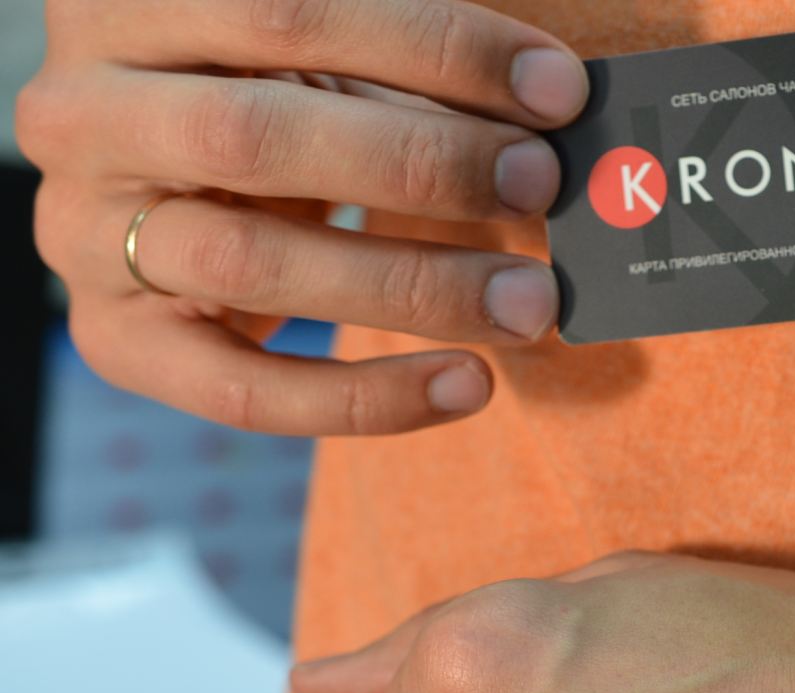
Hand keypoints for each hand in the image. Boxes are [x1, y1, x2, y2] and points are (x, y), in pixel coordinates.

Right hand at [17, 0, 588, 434]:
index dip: (436, 48)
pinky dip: (366, 397)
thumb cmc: (276, 102)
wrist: (164, 187)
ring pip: (250, 262)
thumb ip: (414, 74)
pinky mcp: (117, 340)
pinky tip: (468, 384)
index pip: (290, 10)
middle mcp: (84, 113)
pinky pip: (243, 391)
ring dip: (412, 284)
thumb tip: (554, 114)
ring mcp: (84, 233)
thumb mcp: (328, 63)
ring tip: (527, 301)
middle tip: (540, 185)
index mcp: (130, 6)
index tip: (556, 90)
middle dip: (419, 164)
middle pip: (256, 138)